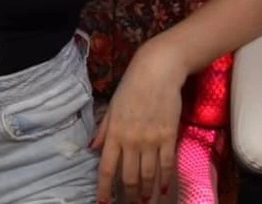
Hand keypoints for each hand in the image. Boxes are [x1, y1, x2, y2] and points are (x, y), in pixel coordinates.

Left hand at [91, 42, 185, 202]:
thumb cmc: (131, 86)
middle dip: (129, 196)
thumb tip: (93, 148)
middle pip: (129, 178)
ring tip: (146, 203)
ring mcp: (151, 140)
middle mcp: (131, 140)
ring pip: (149, 176)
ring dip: (147, 194)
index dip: (104, 190)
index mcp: (114, 132)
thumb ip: (104, 129)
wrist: (157, 72)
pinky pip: (167, 165)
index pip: (107, 169)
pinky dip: (165, 181)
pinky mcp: (168, 137)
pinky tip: (163, 191)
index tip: (103, 203)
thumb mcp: (112, 106)